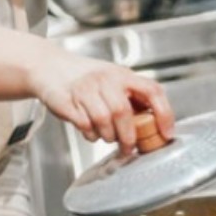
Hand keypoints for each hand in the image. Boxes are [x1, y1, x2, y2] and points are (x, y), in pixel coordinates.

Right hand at [29, 49, 173, 154]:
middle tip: (129, 147)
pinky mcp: (67, 101)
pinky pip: (85, 125)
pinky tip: (91, 130)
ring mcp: (84, 89)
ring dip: (108, 136)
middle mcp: (105, 78)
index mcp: (122, 74)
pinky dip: (91, 134)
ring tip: (106, 135)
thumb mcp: (113, 80)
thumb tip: (155, 125)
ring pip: (103, 121)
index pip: (152, 90)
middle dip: (128, 136)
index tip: (166, 133)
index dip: (164, 113)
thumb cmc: (86, 78)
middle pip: (123, 112)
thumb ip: (132, 98)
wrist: (50, 67)